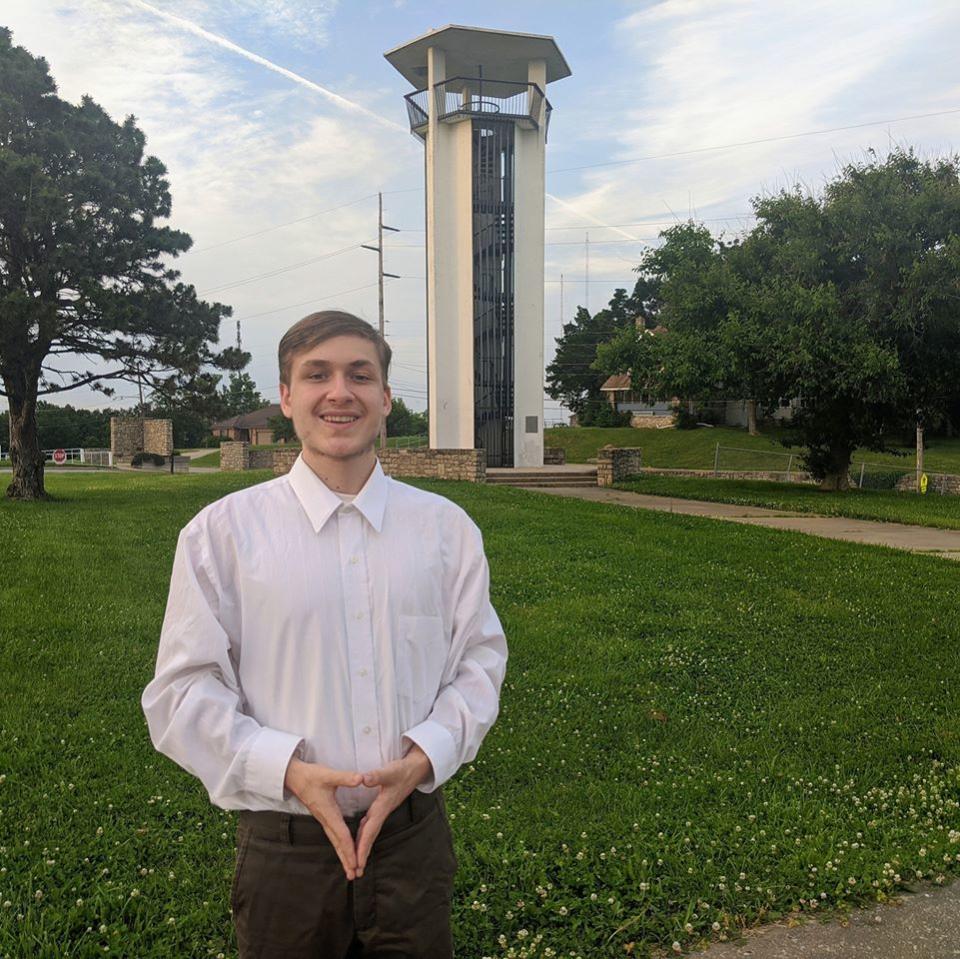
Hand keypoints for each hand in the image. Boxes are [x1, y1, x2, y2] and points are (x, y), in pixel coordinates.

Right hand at [284, 757, 362, 880]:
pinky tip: (344, 852)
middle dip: (346, 860)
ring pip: (335, 842)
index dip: (349, 848)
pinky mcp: (324, 818)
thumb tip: (361, 778)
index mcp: (329, 812)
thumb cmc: (311, 776)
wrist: (295, 777)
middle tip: (354, 875)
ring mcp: (324, 820)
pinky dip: (340, 847)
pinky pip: (334, 836)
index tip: (355, 862)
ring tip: (351, 871)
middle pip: (338, 844)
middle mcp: (326, 820)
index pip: (341, 834)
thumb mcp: (329, 774)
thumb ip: (345, 777)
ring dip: (343, 856)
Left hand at [355, 744, 431, 875]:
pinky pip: (371, 825)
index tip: (356, 861)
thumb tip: (363, 779)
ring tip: (356, 863)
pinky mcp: (383, 806)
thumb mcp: (390, 772)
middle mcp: (382, 811)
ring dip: (363, 847)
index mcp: (382, 806)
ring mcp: (383, 810)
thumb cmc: (403, 770)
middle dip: (362, 854)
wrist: (417, 769)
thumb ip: (376, 776)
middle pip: (370, 836)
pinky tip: (360, 838)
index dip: (362, 846)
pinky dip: (365, 834)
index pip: (370, 830)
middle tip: (355, 873)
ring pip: (370, 832)